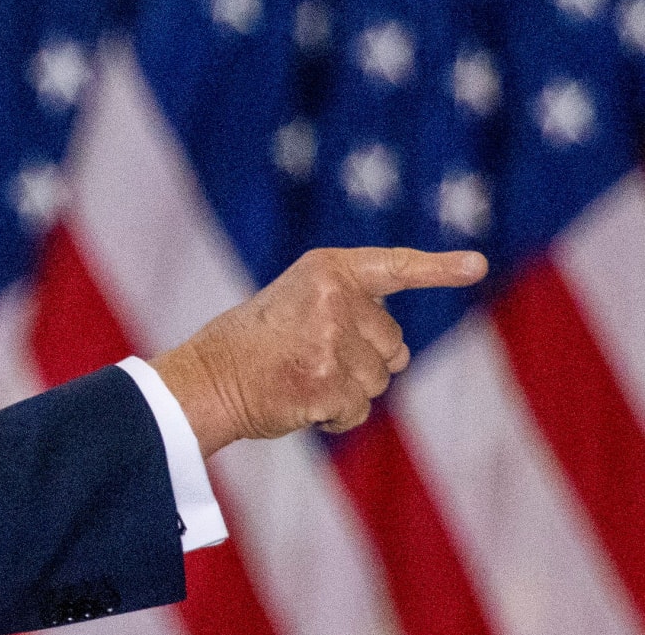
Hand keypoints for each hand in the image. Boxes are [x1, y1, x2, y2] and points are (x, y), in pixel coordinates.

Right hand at [150, 247, 487, 458]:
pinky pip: (358, 411)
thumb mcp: (295, 302)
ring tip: (300, 378)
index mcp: (327, 270)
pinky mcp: (330, 385)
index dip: (439, 268)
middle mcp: (336, 299)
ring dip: (347, 389)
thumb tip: (399, 355)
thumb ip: (345, 310)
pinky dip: (335, 417)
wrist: (205, 380)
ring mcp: (334, 342)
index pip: (394, 266)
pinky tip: (301, 403)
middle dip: (364, 359)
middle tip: (310, 357)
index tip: (476, 265)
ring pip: (378, 380)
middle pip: (392, 343)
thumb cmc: (247, 344)